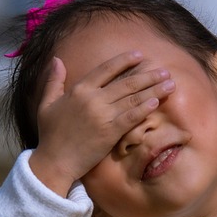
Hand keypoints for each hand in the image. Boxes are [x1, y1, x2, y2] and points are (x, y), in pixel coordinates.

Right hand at [28, 51, 174, 196]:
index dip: (124, 61)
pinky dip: (144, 109)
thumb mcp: (46, 104)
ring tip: (169, 83)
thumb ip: (53, 81)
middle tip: (164, 71)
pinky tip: (156, 102)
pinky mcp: (110, 132)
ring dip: (153, 90)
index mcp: (79, 90)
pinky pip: (131, 117)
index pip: (106, 69)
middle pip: (126, 83)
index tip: (139, 55)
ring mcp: (103, 115)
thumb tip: (56, 60)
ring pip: (132, 98)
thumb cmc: (50, 134)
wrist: (55, 161)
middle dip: (148, 75)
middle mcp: (93, 99)